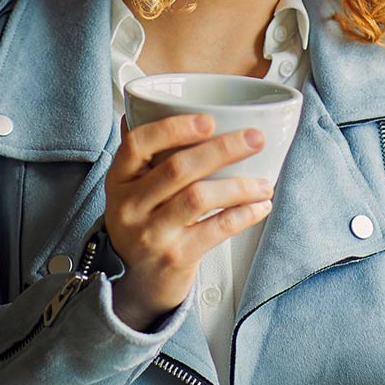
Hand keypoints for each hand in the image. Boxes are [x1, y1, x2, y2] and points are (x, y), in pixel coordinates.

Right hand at [103, 113, 273, 330]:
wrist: (139, 282)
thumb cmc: (143, 223)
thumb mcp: (131, 187)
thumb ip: (142, 151)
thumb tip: (147, 103)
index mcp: (118, 180)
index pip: (137, 144)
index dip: (173, 128)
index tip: (209, 120)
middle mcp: (129, 206)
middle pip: (177, 168)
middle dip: (223, 149)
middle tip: (255, 139)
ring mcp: (151, 234)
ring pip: (199, 198)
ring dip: (239, 186)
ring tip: (265, 182)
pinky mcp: (175, 257)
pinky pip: (215, 230)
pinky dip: (242, 215)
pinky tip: (259, 206)